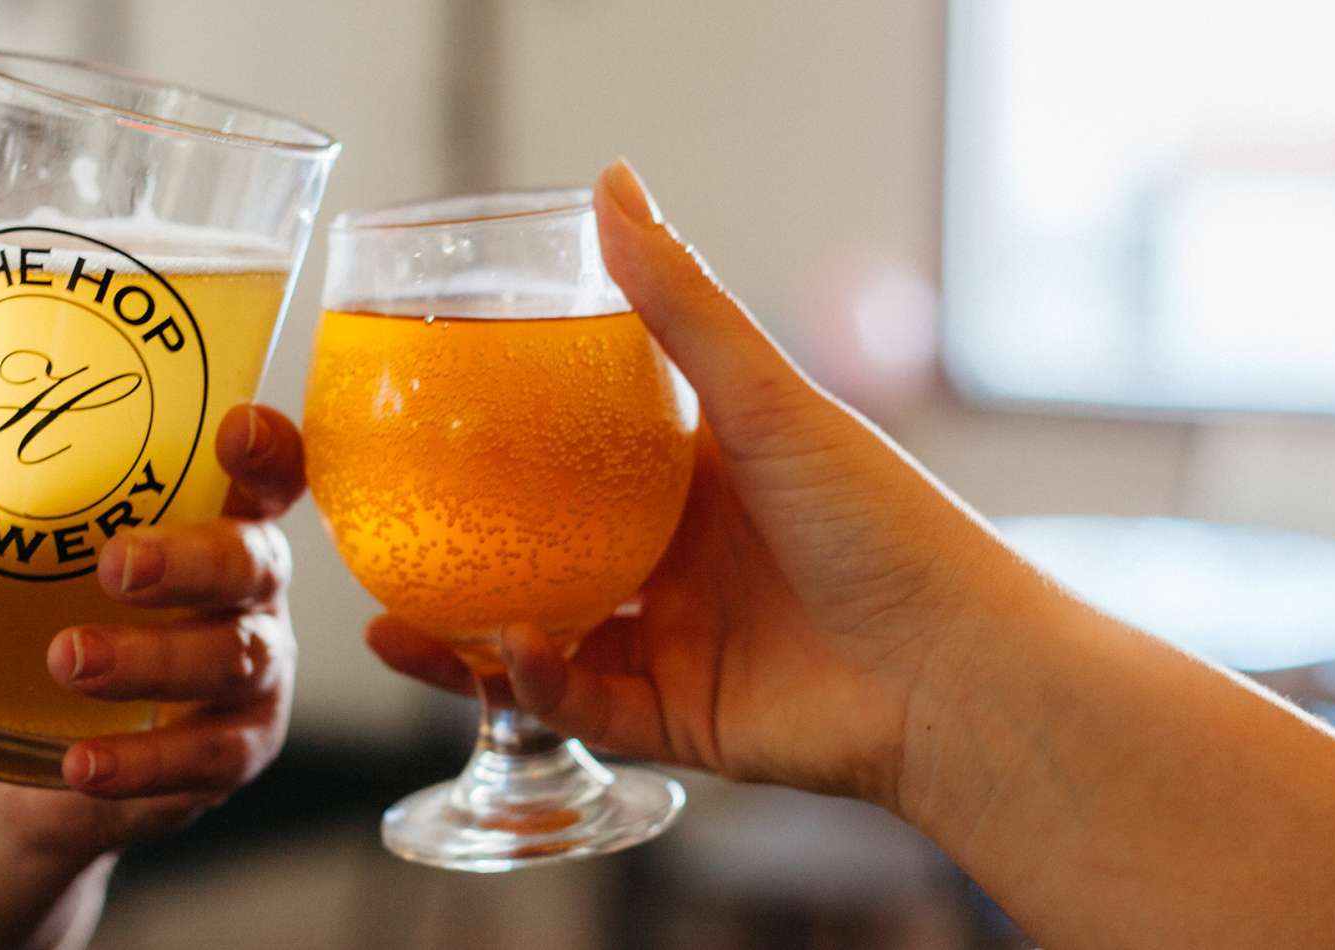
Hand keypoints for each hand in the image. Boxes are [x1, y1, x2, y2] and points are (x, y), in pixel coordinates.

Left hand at [0, 353, 302, 857]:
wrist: (19, 739)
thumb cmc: (35, 597)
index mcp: (215, 514)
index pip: (271, 471)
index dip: (270, 449)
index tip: (233, 430)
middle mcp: (249, 590)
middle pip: (253, 561)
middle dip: (191, 559)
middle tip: (115, 564)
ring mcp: (249, 675)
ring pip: (230, 659)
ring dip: (151, 660)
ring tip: (66, 657)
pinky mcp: (226, 753)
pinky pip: (201, 760)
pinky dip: (142, 764)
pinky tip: (79, 762)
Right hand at [367, 160, 1022, 806]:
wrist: (956, 671)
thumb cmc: (885, 522)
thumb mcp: (766, 399)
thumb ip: (680, 304)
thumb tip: (611, 184)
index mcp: (699, 480)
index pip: (581, 455)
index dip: (506, 443)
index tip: (429, 419)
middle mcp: (681, 560)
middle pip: (546, 550)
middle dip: (464, 547)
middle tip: (378, 530)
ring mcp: (678, 643)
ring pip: (544, 640)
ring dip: (469, 632)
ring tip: (388, 612)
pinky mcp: (680, 720)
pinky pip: (583, 705)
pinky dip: (535, 682)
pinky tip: (504, 650)